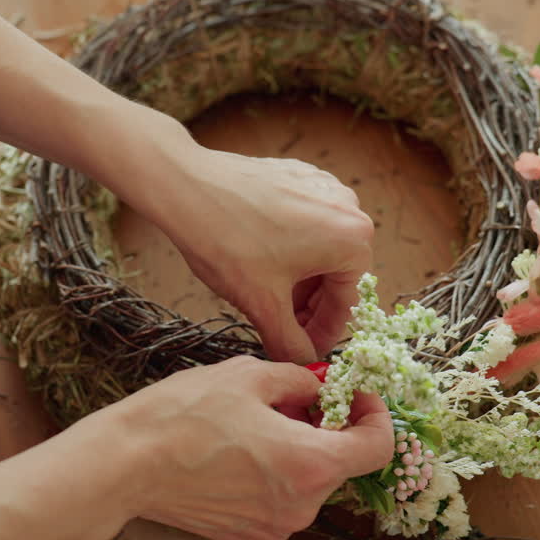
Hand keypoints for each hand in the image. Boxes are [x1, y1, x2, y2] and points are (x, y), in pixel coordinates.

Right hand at [101, 356, 395, 539]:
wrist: (125, 465)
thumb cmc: (182, 417)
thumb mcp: (248, 376)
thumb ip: (299, 379)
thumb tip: (320, 384)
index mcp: (311, 464)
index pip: (378, 447)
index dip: (376, 414)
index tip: (356, 395)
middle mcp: (301, 505)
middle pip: (341, 463)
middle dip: (328, 426)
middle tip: (295, 397)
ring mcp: (275, 526)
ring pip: (309, 480)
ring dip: (299, 448)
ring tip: (257, 420)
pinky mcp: (248, 534)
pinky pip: (280, 498)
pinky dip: (274, 472)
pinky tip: (238, 447)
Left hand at [146, 148, 374, 363]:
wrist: (185, 186)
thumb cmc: (227, 241)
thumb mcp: (263, 304)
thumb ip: (290, 343)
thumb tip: (305, 363)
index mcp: (353, 239)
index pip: (346, 303)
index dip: (322, 335)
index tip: (305, 352)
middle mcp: (349, 207)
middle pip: (336, 273)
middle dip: (309, 307)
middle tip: (283, 331)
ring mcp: (323, 187)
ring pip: (320, 249)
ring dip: (299, 281)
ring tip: (268, 301)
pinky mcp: (298, 176)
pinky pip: (304, 223)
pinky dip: (289, 250)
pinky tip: (262, 267)